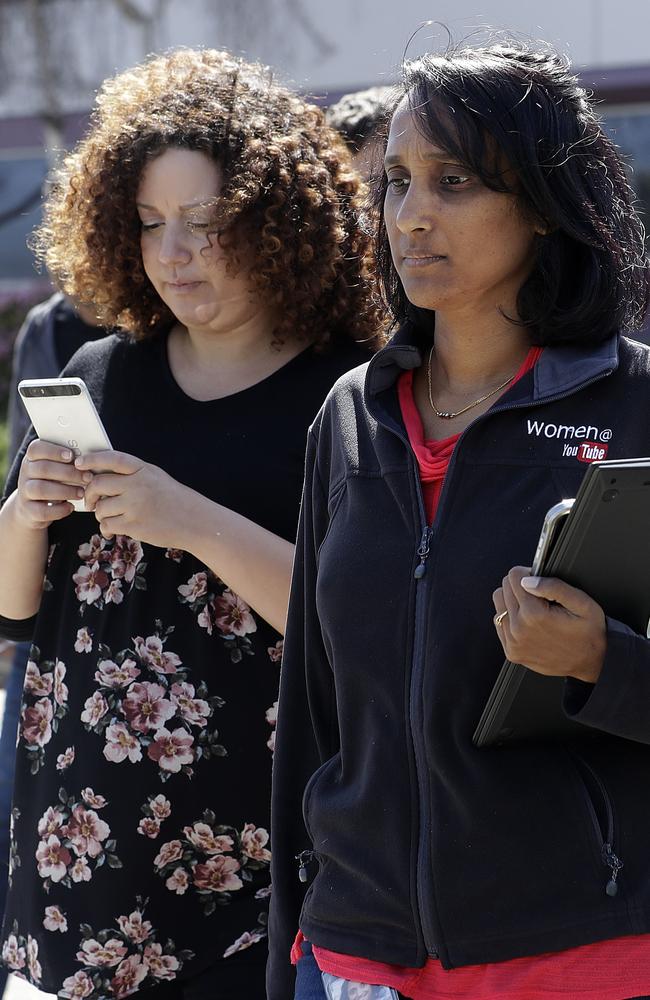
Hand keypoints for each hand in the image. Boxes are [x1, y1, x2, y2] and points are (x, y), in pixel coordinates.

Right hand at [14, 440, 88, 529]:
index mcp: (33, 458)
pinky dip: (59, 510)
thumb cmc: (53, 482)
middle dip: (68, 473)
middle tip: (88, 477)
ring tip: (81, 493)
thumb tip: (90, 460)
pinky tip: (71, 507)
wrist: (32, 508)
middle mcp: (26, 473)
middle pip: (43, 468)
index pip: (36, 448)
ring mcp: (25, 492)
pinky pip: (42, 511)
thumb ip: (69, 463)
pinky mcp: (28, 511)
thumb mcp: (58, 469)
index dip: (53, 451)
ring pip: (41, 489)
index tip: (71, 456)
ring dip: (65, 491)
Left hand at [77, 451, 194, 548]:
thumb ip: (131, 475)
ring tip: (112, 517)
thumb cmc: (173, 499)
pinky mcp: (134, 525)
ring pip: (100, 508)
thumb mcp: (155, 477)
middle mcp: (137, 485)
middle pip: (98, 484)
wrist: (194, 521)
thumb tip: (98, 478)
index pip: (112, 459)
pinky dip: (106, 528)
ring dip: (101, 514)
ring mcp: (135, 505)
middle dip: (89, 494)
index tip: (79, 463)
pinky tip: (113, 529)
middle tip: (90, 501)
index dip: (93, 459)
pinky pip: (107, 525)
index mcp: (142, 469)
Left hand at [492, 565, 605, 683]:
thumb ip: (555, 587)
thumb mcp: (583, 604)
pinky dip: (510, 618)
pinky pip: (499, 623)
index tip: (538, 581)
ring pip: (498, 604)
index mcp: (535, 614)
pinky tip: (528, 622)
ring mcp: (513, 642)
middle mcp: (519, 629)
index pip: (514, 576)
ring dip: (512, 601)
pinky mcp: (511, 652)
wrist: (590, 664)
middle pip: (504, 588)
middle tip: (539, 596)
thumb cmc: (589, 634)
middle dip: (520, 586)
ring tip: (533, 609)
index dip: (528, 573)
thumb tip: (527, 580)